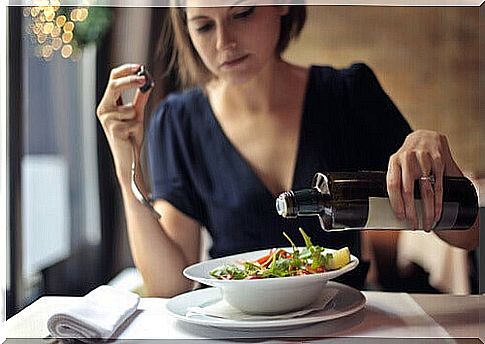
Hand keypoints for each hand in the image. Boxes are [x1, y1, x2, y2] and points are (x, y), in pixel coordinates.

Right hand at [96, 64, 152, 181]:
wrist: (129, 157)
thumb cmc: (131, 136)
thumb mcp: (137, 114)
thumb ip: (140, 99)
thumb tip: (148, 83)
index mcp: (107, 104)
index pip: (112, 80)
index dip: (125, 71)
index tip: (140, 66)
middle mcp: (104, 110)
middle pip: (114, 86)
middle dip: (130, 81)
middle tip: (144, 77)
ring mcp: (107, 120)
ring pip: (129, 108)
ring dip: (137, 117)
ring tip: (133, 129)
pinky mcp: (114, 129)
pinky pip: (133, 121)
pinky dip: (137, 127)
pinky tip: (131, 136)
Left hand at [386, 129, 462, 230]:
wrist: (427, 136)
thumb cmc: (410, 157)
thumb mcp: (399, 164)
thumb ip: (397, 182)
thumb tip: (391, 209)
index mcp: (394, 162)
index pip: (392, 185)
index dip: (396, 203)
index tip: (400, 217)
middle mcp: (407, 160)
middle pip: (408, 191)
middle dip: (412, 212)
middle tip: (414, 226)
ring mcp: (424, 160)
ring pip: (426, 191)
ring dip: (427, 211)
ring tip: (427, 224)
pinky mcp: (439, 161)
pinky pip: (439, 186)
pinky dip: (439, 203)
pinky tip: (437, 213)